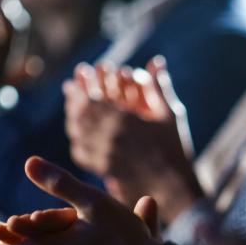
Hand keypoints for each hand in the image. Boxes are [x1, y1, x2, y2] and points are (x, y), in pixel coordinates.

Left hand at [63, 57, 203, 222]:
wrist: (172, 184)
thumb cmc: (174, 147)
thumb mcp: (170, 114)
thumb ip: (159, 86)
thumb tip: (157, 60)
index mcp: (123, 120)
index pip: (92, 98)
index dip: (83, 85)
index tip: (79, 75)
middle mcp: (109, 136)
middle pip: (80, 113)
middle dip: (74, 98)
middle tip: (70, 88)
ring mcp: (103, 154)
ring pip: (77, 132)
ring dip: (72, 118)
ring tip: (72, 109)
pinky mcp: (103, 169)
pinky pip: (81, 153)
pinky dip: (76, 141)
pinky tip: (77, 135)